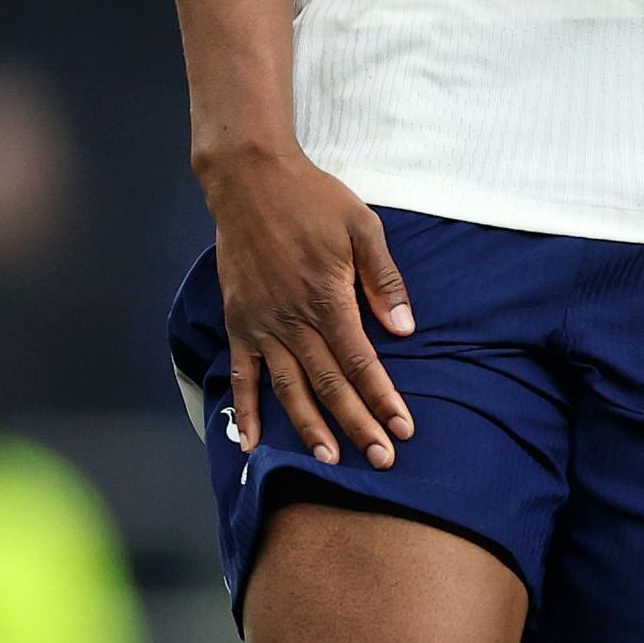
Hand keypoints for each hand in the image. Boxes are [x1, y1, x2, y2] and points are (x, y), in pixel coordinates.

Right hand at [201, 143, 414, 468]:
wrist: (250, 181)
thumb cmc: (314, 200)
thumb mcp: (363, 228)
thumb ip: (383, 280)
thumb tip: (404, 328)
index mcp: (328, 299)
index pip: (361, 362)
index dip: (382, 398)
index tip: (402, 428)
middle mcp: (293, 321)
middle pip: (330, 384)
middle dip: (357, 424)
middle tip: (381, 460)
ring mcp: (261, 325)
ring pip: (289, 388)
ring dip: (309, 427)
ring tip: (330, 460)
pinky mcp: (239, 323)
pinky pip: (241, 375)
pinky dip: (246, 409)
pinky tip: (252, 442)